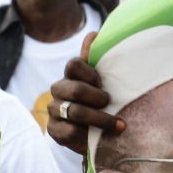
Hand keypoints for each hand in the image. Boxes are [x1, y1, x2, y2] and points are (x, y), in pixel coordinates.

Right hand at [47, 32, 124, 155]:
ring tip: (119, 125)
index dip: (90, 73)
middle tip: (110, 103)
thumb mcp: (104, 82)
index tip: (104, 83)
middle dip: (97, 98)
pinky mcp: (54, 131)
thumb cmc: (103, 103)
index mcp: (71, 75)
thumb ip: (98, 59)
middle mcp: (59, 91)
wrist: (97, 135)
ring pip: (74, 112)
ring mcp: (54, 111)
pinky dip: (87, 134)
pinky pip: (69, 131)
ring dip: (100, 119)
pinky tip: (100, 136)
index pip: (73, 65)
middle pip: (75, 89)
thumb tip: (93, 35)